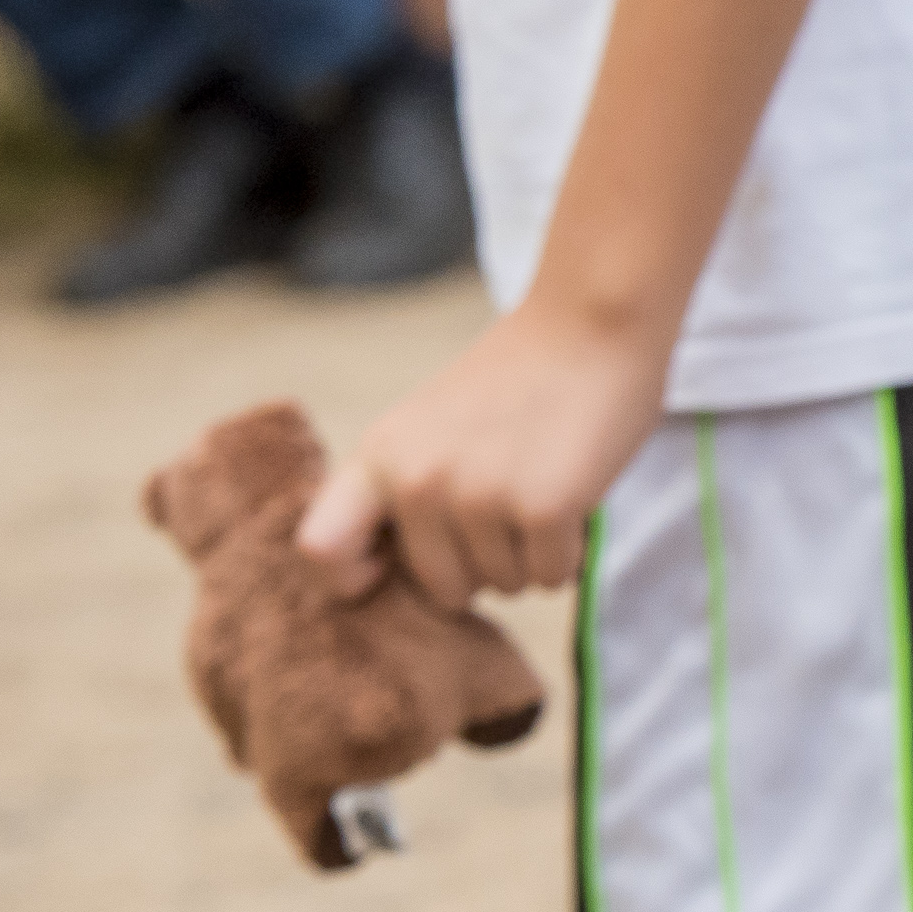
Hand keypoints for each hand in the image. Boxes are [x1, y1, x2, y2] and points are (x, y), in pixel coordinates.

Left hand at [297, 301, 675, 608]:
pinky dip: (569, 553)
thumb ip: (402, 486)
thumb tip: (392, 574)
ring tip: (544, 490)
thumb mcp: (428, 425)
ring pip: (504, 586)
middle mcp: (418, 480)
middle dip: (481, 569)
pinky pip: (553, 577)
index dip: (354, 577)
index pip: (322, 549)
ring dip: (531, 557)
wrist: (590, 323)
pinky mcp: (542, 507)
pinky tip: (573, 500)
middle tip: (509, 513)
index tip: (392, 568)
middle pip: (440, 587)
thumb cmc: (516, 381)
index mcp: (379, 455)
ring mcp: (479, 495)